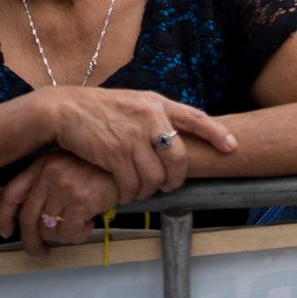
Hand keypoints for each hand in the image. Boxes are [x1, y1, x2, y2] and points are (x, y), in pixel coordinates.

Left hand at [0, 150, 118, 260]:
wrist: (132, 159)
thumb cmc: (103, 165)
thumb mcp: (71, 163)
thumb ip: (51, 181)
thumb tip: (39, 216)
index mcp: (43, 164)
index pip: (11, 193)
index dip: (4, 216)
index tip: (7, 232)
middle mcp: (49, 174)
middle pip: (28, 218)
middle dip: (32, 242)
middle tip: (40, 253)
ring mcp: (64, 186)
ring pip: (49, 229)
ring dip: (64, 236)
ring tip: (80, 226)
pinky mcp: (81, 200)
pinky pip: (70, 233)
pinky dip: (79, 235)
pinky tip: (91, 223)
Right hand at [41, 86, 236, 204]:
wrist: (64, 109)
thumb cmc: (100, 110)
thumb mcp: (134, 104)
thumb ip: (154, 118)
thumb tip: (174, 139)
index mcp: (156, 103)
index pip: (195, 118)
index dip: (216, 134)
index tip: (232, 147)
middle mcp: (149, 117)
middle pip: (178, 158)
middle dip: (176, 178)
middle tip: (169, 186)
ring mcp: (132, 135)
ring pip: (154, 176)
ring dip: (148, 189)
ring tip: (140, 189)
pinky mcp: (113, 153)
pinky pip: (131, 184)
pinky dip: (130, 194)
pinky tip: (125, 192)